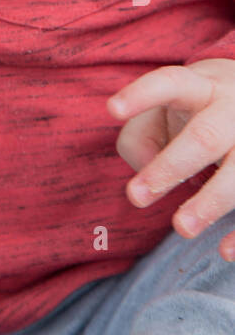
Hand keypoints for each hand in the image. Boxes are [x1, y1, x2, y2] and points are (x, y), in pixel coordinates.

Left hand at [106, 60, 234, 260]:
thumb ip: (140, 136)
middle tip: (135, 197)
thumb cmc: (196, 110)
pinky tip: (223, 251)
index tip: (111, 110)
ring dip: (212, 203)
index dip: (141, 95)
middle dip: (171, 168)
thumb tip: (146, 169)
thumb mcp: (164, 109)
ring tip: (182, 228)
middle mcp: (233, 109)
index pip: (170, 83)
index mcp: (201, 87)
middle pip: (205, 137)